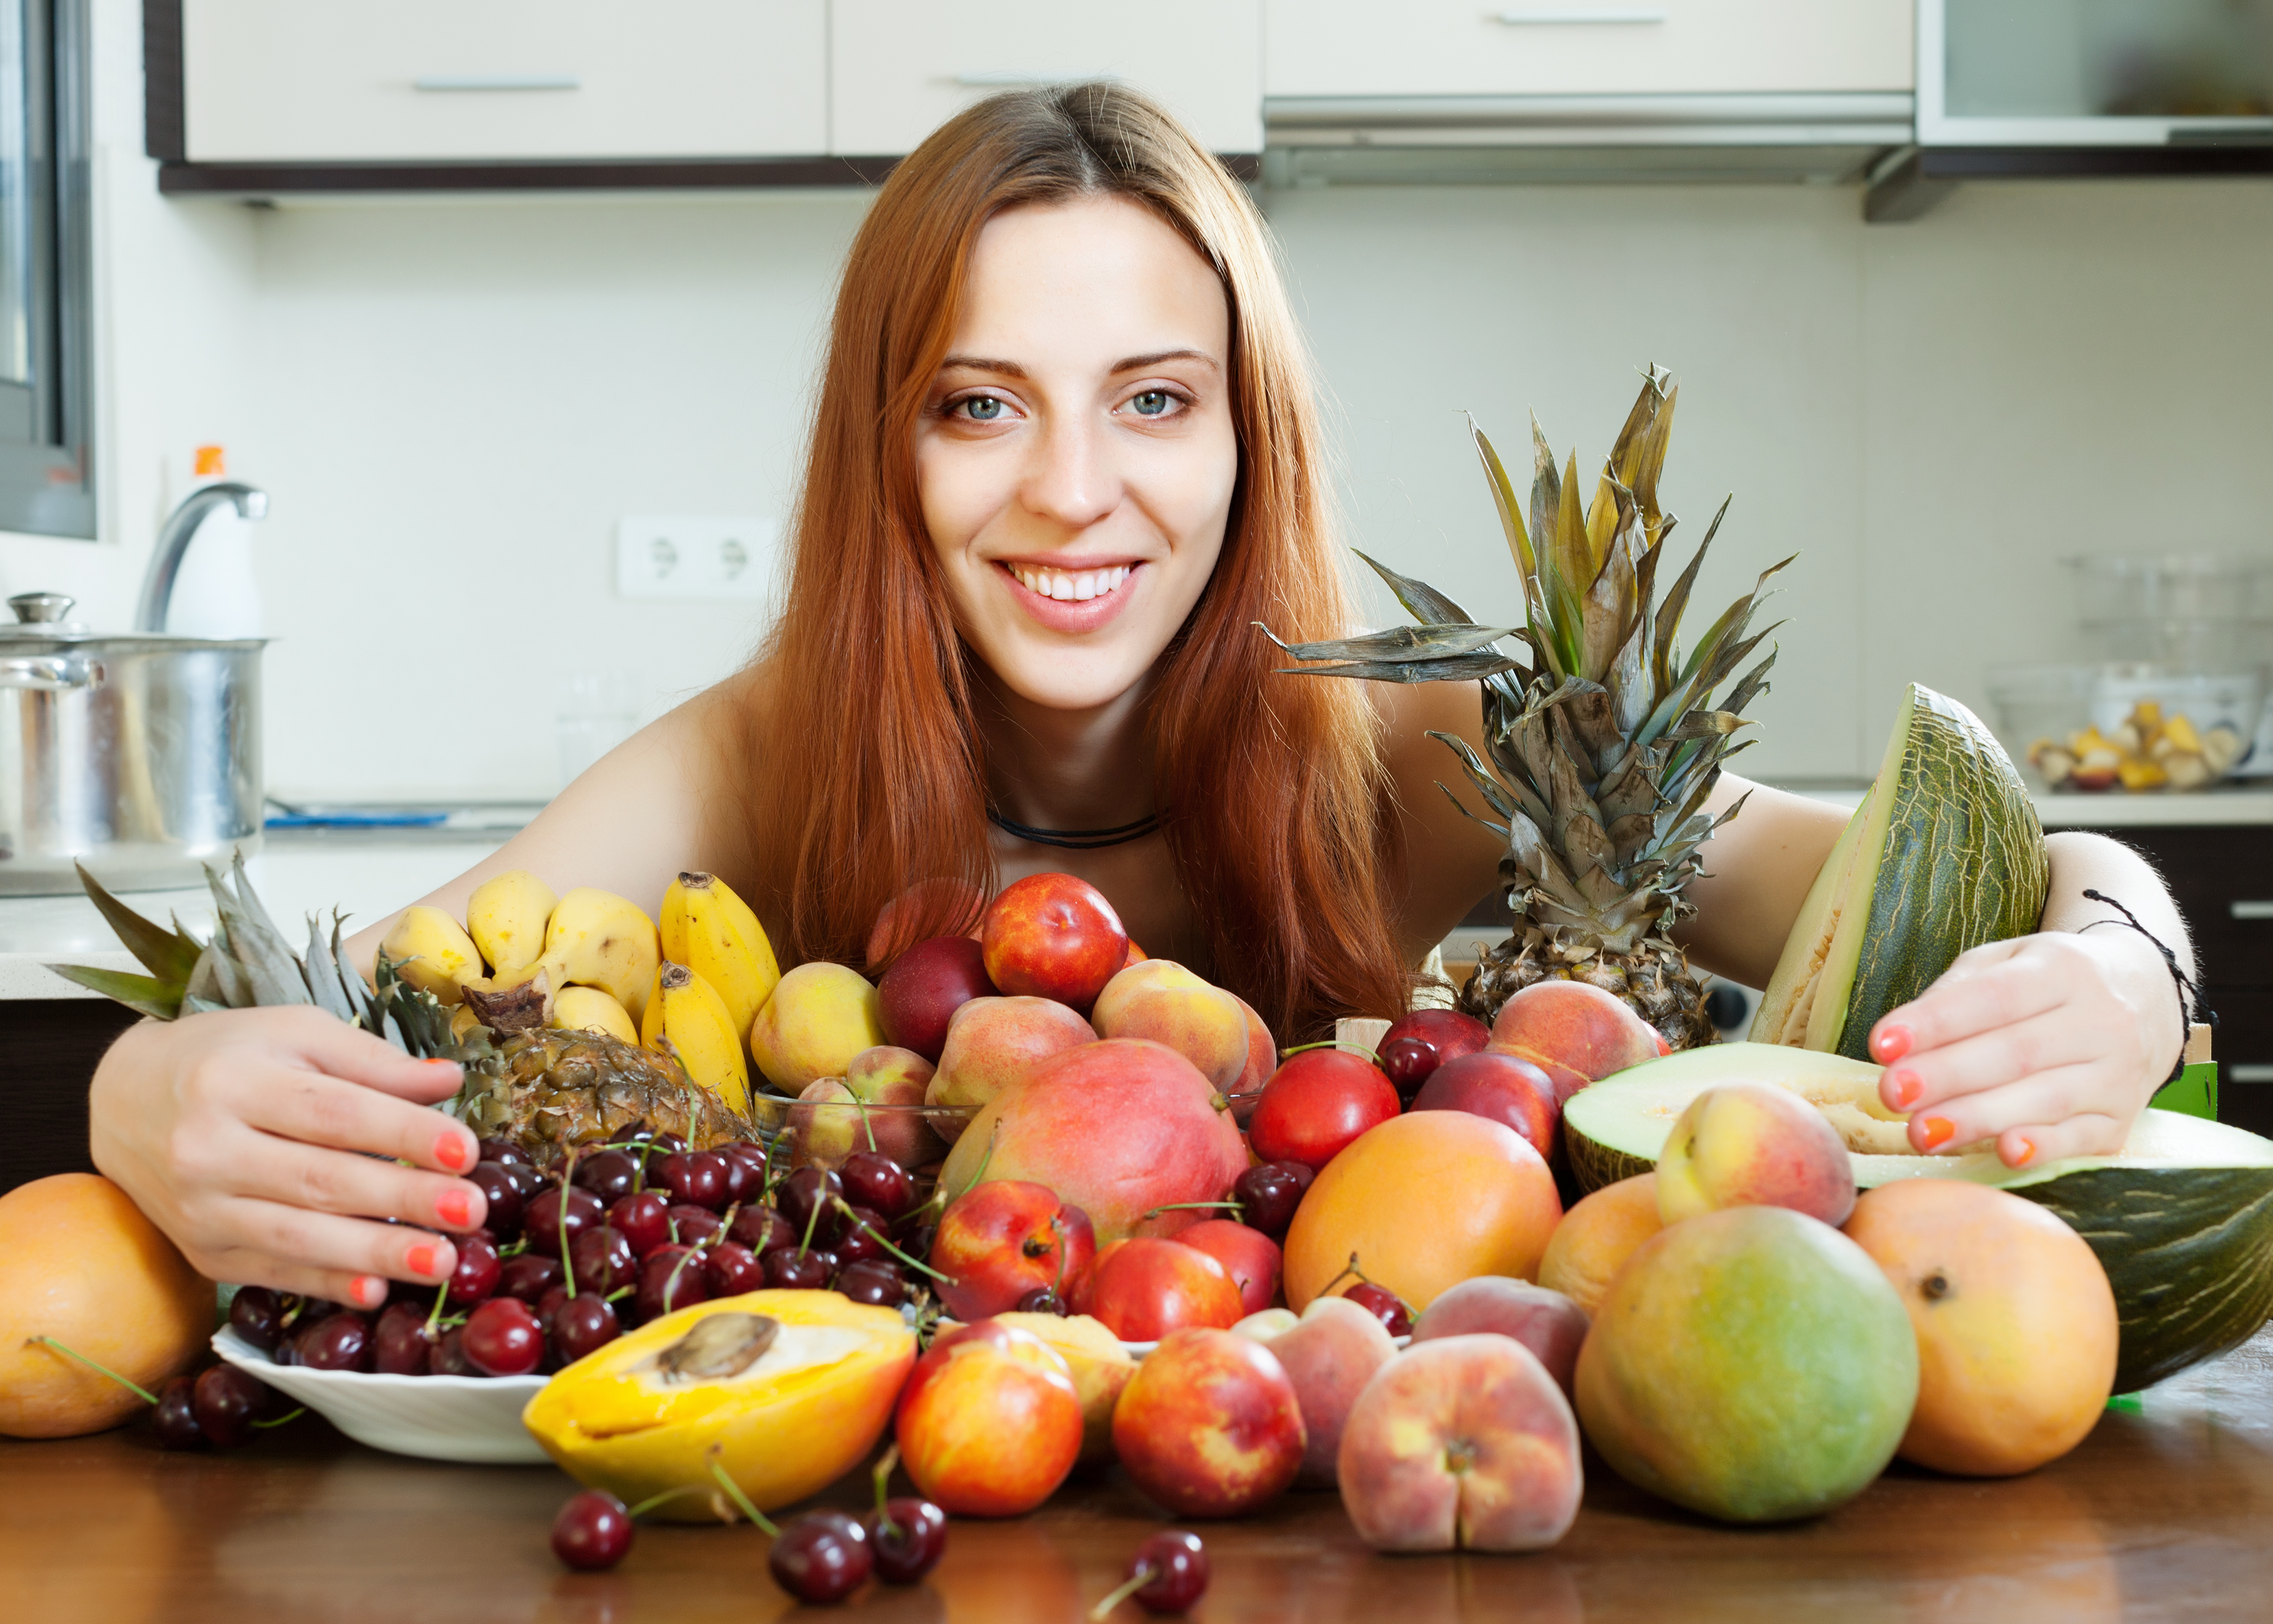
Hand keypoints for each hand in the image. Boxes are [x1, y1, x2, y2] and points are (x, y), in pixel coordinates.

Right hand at [90, 1007, 487, 1308]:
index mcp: (234, 1081)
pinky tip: (375, 1291)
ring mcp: (199, 1209)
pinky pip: (273, 1272)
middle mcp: (206, 1149)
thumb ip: (371, 1059)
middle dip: (402, 1199)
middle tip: (471, 1211)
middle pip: (319, 1180)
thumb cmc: (227, 1058)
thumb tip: (448, 1081)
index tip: (467, 1150)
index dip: (403, 1133)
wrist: (126, 1101)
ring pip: (297, 1237)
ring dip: (375, 1253)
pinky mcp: (201, 1252)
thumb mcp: (295, 1034)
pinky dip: (326, 1284)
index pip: (333, 1112)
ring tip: (442, 1261)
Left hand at [1866, 928, 2184, 1167]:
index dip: (1937, 1022)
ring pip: (2046, 1098)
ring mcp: (2117, 1073)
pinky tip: (2005, 1152)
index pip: (1993, 997)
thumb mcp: (2006, 962)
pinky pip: (2083, 1137)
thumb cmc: (2047, 982)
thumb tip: (1901, 1039)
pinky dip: (2045, 1147)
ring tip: (1921, 1131)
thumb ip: (1955, 993)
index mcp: (2063, 969)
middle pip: (2017, 1052)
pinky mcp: (2122, 1118)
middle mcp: (2101, 1020)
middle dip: (1948, 1076)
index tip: (1882, 1044)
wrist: (2147, 997)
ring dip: (1979, 1118)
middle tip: (1891, 1093)